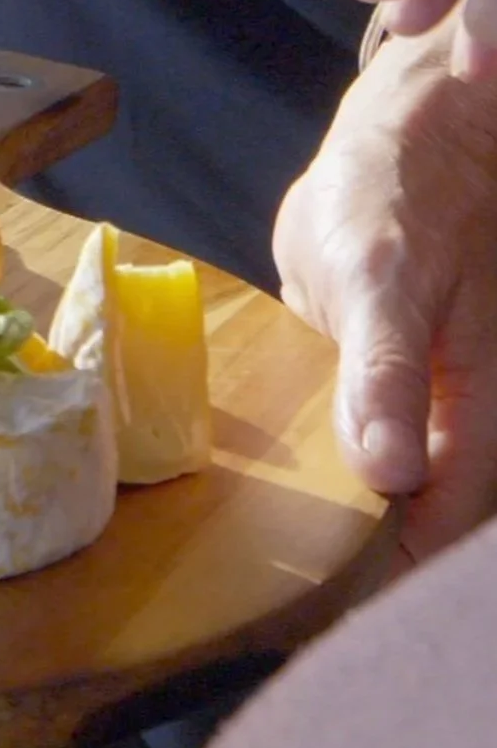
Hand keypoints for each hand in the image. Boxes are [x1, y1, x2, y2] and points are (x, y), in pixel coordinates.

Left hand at [273, 20, 496, 564]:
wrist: (404, 135)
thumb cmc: (395, 193)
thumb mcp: (379, 277)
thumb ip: (387, 374)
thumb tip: (390, 474)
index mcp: (479, 399)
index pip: (444, 521)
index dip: (391, 572)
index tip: (322, 612)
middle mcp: (468, 407)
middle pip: (428, 513)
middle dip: (365, 559)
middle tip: (278, 603)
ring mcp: (436, 392)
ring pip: (401, 480)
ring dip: (349, 518)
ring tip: (271, 571)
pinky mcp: (397, 372)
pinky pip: (372, 436)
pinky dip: (338, 466)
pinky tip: (284, 490)